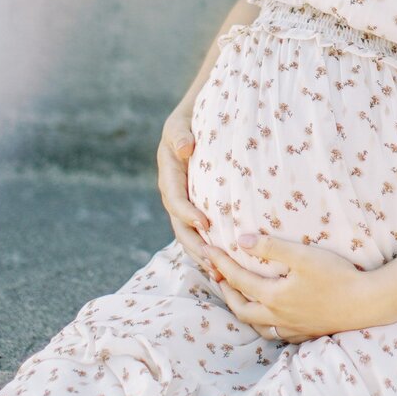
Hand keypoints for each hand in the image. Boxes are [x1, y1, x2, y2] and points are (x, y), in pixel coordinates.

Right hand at [156, 103, 222, 291]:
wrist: (193, 124)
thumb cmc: (189, 121)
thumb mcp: (180, 123)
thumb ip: (180, 135)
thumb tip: (185, 147)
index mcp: (169, 176)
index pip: (175, 199)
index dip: (187, 213)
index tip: (204, 223)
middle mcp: (174, 195)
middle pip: (181, 227)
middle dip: (195, 246)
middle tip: (213, 261)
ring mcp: (185, 205)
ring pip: (190, 236)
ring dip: (203, 255)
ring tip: (220, 274)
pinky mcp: (197, 210)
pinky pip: (201, 233)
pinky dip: (210, 249)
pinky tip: (226, 268)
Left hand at [203, 230, 382, 342]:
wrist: (366, 304)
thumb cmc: (337, 276)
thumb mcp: (303, 256)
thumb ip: (272, 247)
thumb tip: (242, 241)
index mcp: (274, 296)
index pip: (238, 279)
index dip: (220, 263)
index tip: (207, 250)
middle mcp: (278, 316)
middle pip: (240, 308)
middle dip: (225, 290)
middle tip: (215, 275)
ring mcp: (292, 328)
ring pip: (256, 325)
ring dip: (242, 309)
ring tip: (237, 295)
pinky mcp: (305, 333)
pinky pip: (275, 332)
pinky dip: (263, 323)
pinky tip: (269, 315)